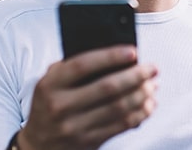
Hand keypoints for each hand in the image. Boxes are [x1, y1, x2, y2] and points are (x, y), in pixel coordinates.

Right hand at [17, 45, 158, 149]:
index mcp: (49, 85)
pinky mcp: (88, 142)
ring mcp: (74, 127)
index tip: (133, 51)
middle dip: (135, 75)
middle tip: (153, 68)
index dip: (110, 56)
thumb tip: (114, 56)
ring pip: (118, 107)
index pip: (83, 65)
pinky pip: (120, 126)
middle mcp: (60, 106)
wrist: (37, 146)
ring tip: (153, 85)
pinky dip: (139, 114)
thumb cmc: (49, 105)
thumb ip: (71, 68)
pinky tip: (148, 105)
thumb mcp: (49, 84)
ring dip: (141, 95)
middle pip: (107, 87)